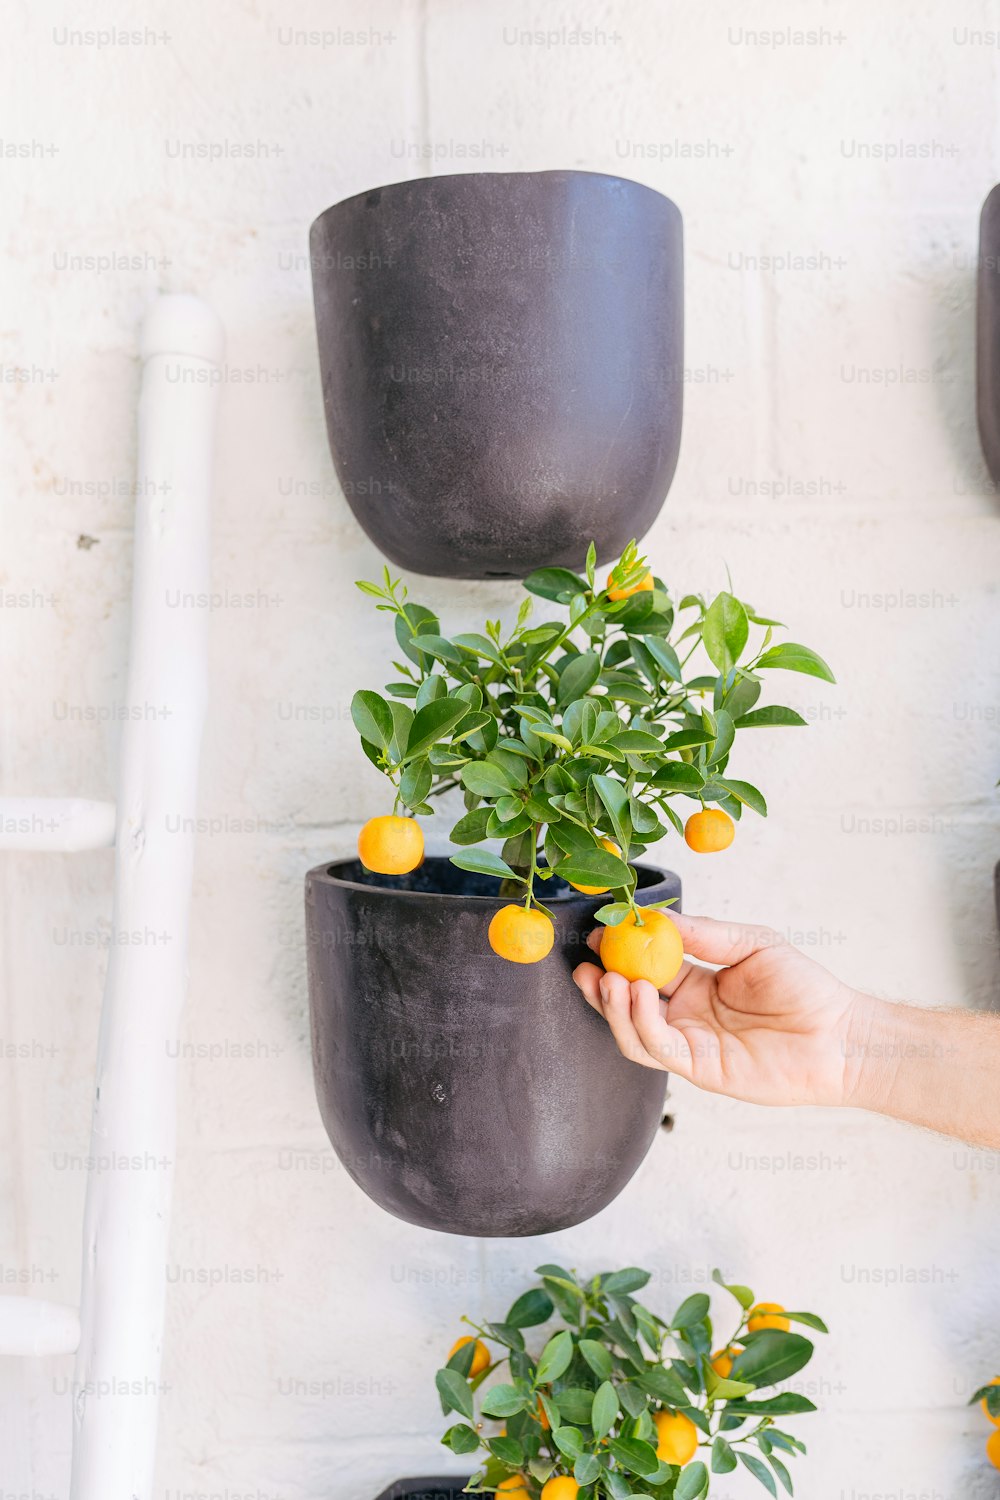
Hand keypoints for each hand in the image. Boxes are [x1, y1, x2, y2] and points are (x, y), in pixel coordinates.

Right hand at [573, 912, 865, 1107]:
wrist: (842, 1035)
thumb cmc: (805, 988)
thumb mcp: (751, 943)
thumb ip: (703, 933)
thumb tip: (657, 917)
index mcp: (697, 984)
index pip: (645, 967)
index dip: (618, 953)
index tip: (598, 933)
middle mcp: (688, 1016)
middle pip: (629, 1003)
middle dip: (600, 985)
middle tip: (584, 963)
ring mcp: (692, 1045)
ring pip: (634, 1031)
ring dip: (614, 1006)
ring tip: (608, 978)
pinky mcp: (701, 1069)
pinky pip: (659, 1049)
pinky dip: (641, 1023)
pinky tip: (637, 995)